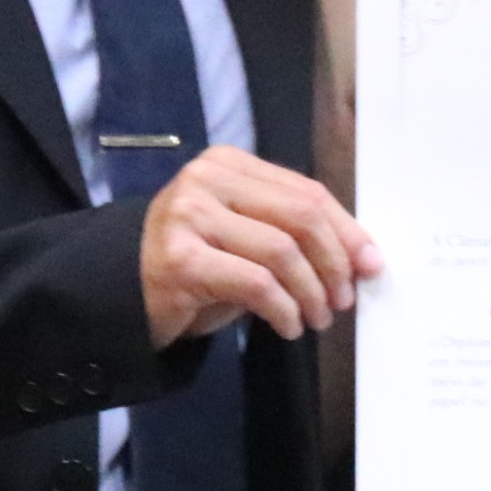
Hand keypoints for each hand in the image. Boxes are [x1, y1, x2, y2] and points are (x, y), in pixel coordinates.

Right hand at [141, 146, 381, 344]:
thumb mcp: (246, 238)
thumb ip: (293, 234)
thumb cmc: (194, 266)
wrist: (121, 294)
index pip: (306, 192)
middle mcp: (207, 180)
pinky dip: (284, 310)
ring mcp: (189, 216)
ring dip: (311, 292)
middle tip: (343, 299)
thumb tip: (363, 256)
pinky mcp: (181, 259)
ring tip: (316, 318)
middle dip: (334, 262)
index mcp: (229, 164)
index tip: (369, 265)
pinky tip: (288, 326)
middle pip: (300, 215)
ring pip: (282, 251)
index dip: (347, 231)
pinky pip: (257, 284)